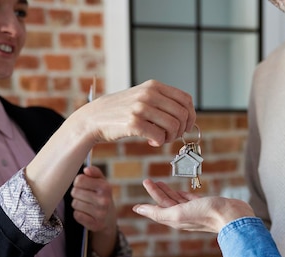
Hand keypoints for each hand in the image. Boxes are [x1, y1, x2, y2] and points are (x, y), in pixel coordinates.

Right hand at [25, 80, 195, 217]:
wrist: (94, 118)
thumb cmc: (121, 110)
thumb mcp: (143, 97)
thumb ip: (163, 101)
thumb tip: (187, 115)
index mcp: (154, 86)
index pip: (186, 100)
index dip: (190, 116)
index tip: (185, 127)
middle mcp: (149, 94)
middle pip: (183, 115)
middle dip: (181, 130)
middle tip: (170, 136)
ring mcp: (141, 108)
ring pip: (174, 126)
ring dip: (170, 137)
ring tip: (160, 138)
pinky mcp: (133, 123)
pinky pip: (159, 136)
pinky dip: (159, 141)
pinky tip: (152, 141)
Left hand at [72, 165, 117, 256]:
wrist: (109, 218)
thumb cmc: (102, 196)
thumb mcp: (101, 182)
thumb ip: (95, 172)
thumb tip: (86, 170)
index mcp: (106, 187)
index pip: (79, 180)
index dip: (79, 183)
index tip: (85, 186)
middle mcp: (104, 200)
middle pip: (74, 192)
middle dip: (77, 194)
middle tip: (86, 197)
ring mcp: (100, 213)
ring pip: (74, 204)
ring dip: (78, 204)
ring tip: (87, 205)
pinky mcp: (95, 224)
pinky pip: (76, 215)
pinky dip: (79, 214)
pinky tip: (86, 214)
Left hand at [133, 179, 253, 232]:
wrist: (232, 216)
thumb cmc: (206, 214)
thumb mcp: (178, 213)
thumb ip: (158, 212)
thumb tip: (138, 210)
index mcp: (176, 219)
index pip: (158, 208)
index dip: (149, 199)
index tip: (142, 190)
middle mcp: (184, 216)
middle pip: (166, 203)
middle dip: (157, 192)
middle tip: (148, 180)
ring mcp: (195, 211)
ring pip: (177, 200)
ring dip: (168, 191)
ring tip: (160, 182)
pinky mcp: (205, 205)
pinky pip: (190, 199)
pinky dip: (182, 194)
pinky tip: (179, 190)